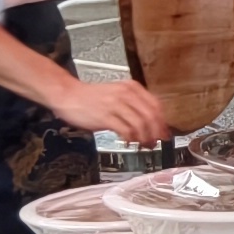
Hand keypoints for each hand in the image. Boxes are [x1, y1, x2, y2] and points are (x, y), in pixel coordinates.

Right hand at [49, 73, 170, 145]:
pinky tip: (128, 142)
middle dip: (156, 133)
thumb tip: (150, 124)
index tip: (165, 133)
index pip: (156, 105)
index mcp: (132, 88)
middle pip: (151, 116)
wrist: (68, 95)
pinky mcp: (105, 116)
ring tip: (143, 145)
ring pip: (140, 124)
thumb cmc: (91, 98)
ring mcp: (116, 105)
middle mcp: (126, 94)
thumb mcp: (117, 95)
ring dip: (144, 138)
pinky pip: (126, 130)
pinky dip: (130, 139)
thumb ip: (133, 106)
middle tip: (156, 143)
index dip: (162, 122)